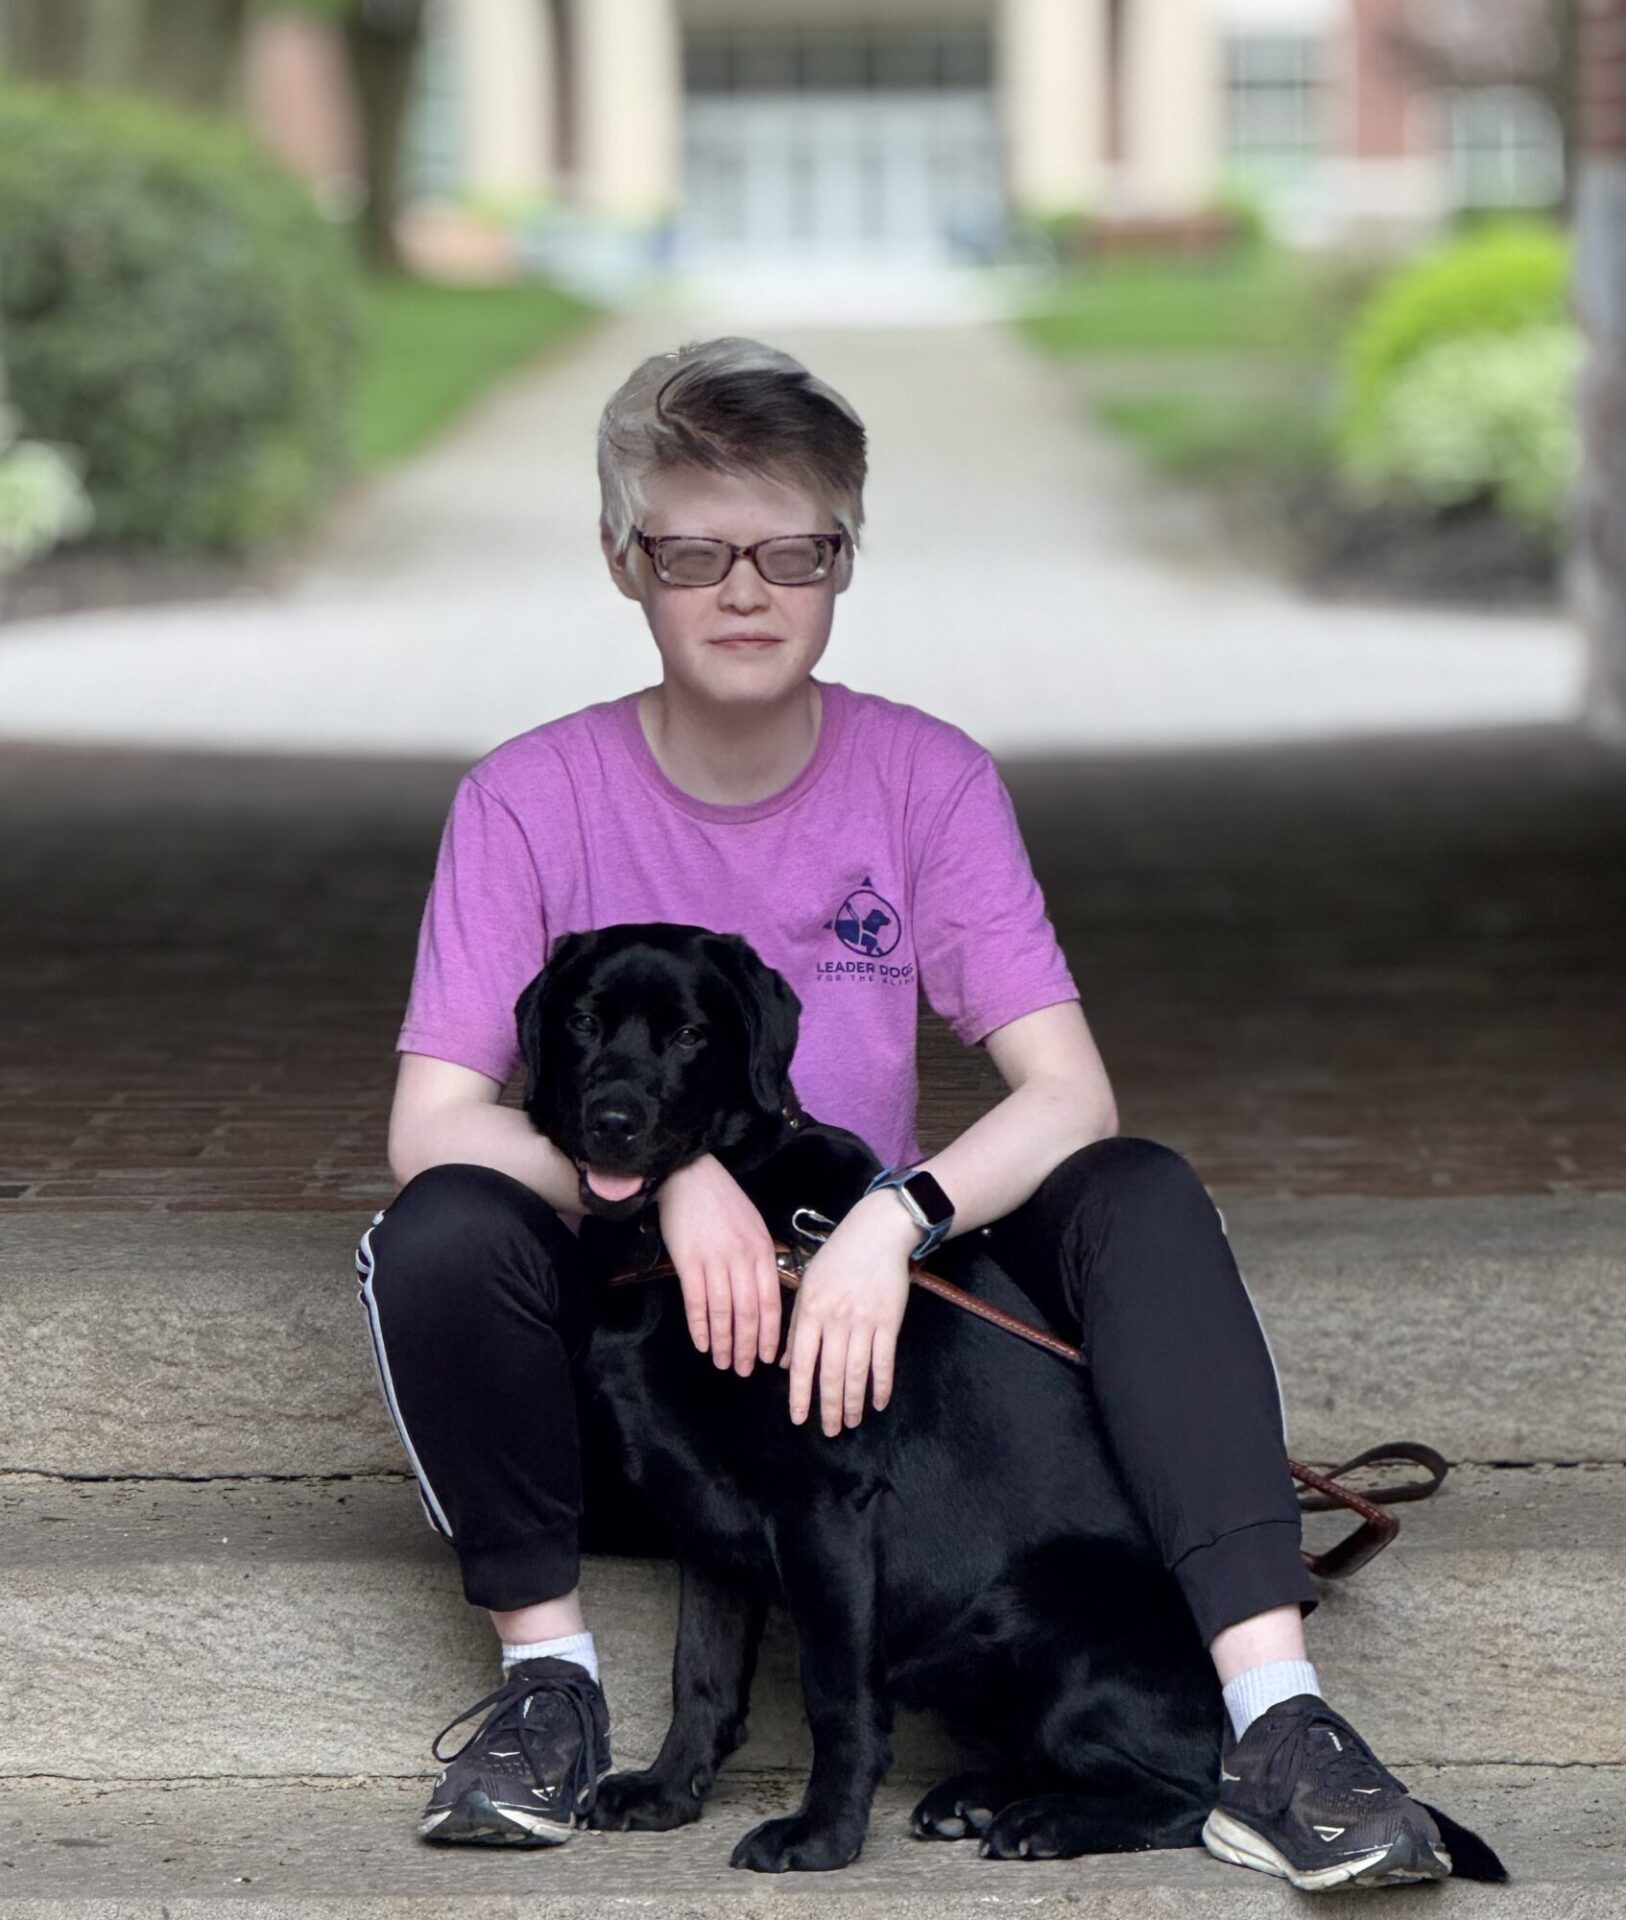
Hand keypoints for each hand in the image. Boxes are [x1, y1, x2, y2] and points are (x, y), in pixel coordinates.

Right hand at [655, 1154, 781, 1374]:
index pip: (771, 1302)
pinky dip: (700, 1326)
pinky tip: (702, 1343)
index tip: (767, 1358)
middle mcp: (742, 1258)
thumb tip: (763, 1293)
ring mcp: (715, 1260)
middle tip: (743, 1370)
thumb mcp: (753, 1225)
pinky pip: (697, 1302)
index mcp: (762, 1251)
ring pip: (724, 1313)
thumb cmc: (722, 1201)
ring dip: (723, 1343)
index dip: (769, 1334)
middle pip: (749, 1313)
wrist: (689, 1175)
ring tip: (722, 1363)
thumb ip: (759, 1258)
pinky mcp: (688, 1261)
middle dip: (747, 1346)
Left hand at [782, 1191, 915, 1434]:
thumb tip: (787, 1365)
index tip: (799, 1419)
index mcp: (811, 1311)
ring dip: (853, 1402)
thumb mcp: (808, 1286)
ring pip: (856, 1371)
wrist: (876, 1234)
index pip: (803, 1362)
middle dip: (828, 1407)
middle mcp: (836, 1319)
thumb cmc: (837, 1259)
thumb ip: (796, 1327)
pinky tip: (879, 1402)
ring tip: (851, 1422)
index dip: (800, 1394)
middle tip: (829, 1431)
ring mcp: (864, 1321)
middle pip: (830, 1372)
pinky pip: (885, 1360)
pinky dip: (882, 1385)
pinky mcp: (889, 1321)